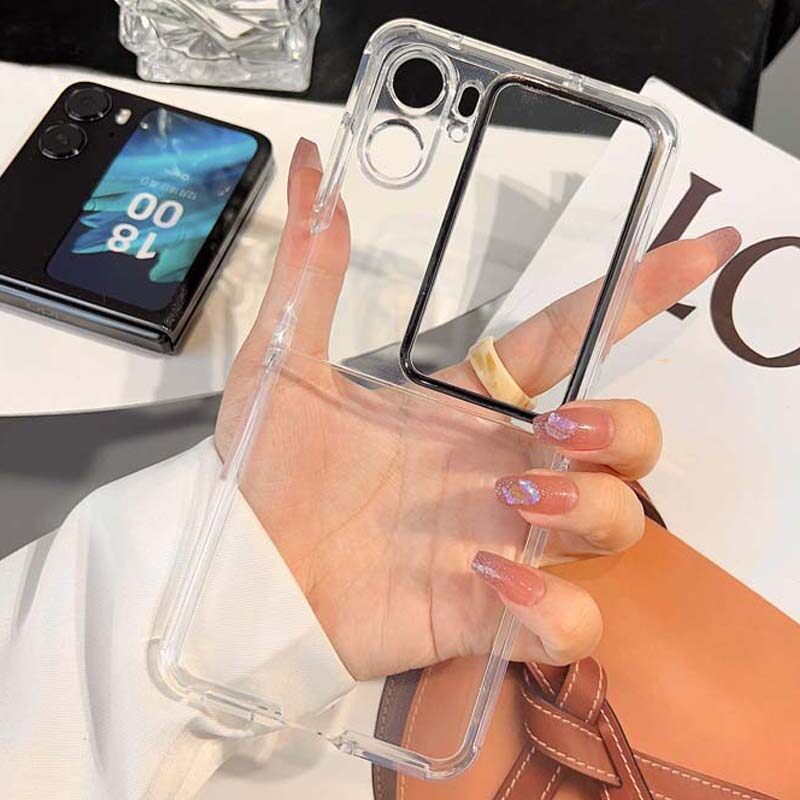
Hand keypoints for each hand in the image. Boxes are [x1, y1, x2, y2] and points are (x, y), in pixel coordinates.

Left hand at [217, 138, 739, 679]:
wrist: (245, 571)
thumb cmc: (270, 467)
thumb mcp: (285, 362)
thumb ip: (309, 270)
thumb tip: (310, 168)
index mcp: (471, 402)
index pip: (574, 339)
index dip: (637, 294)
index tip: (699, 248)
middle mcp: (505, 465)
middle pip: (627, 437)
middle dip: (620, 425)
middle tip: (555, 427)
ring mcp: (507, 539)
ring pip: (619, 521)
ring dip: (590, 504)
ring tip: (511, 501)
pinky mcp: (490, 611)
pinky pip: (572, 619)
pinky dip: (553, 606)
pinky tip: (491, 579)